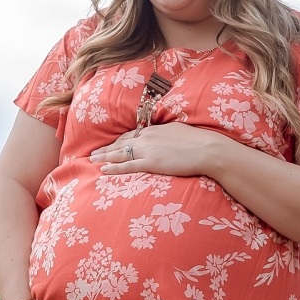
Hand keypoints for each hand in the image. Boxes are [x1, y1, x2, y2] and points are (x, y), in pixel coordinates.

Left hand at [91, 122, 221, 177]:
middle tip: (93, 152)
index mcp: (154, 130)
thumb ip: (166, 134)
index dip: (117, 140)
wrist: (207, 149)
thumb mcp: (178, 131)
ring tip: (92, 160)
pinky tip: (104, 169)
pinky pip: (128, 165)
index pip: (130, 135)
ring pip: (120, 153)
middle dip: (106, 148)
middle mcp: (147, 138)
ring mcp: (148, 150)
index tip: (108, 144)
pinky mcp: (151, 163)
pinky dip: (114, 167)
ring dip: (104, 156)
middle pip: (121, 143)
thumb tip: (163, 137)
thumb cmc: (198, 141)